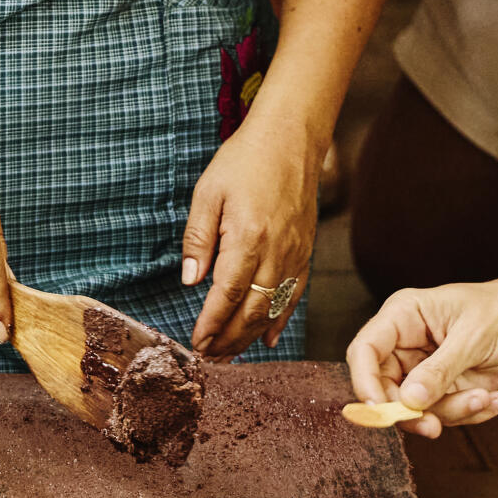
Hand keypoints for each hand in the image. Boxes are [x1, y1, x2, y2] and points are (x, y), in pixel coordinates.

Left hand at [181, 111, 319, 357]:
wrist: (290, 139)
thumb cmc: (244, 161)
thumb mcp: (208, 192)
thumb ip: (199, 238)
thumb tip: (191, 279)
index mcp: (248, 238)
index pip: (228, 294)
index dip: (211, 324)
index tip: (196, 343)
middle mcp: (277, 252)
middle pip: (252, 311)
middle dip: (228, 339)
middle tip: (208, 358)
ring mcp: (295, 255)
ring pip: (274, 309)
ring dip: (250, 336)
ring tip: (229, 354)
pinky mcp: (306, 252)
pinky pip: (294, 295)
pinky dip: (280, 320)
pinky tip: (267, 337)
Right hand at [346, 277, 497, 432]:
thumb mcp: (474, 337)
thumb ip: (440, 370)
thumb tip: (408, 401)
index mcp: (404, 317)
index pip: (365, 351)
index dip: (365, 382)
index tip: (381, 411)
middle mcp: (409, 344)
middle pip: (386, 388)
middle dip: (412, 412)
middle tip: (435, 427)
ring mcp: (428, 368)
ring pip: (419, 408)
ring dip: (453, 411)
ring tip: (487, 398)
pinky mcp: (449, 387)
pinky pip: (446, 413)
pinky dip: (471, 413)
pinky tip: (497, 398)